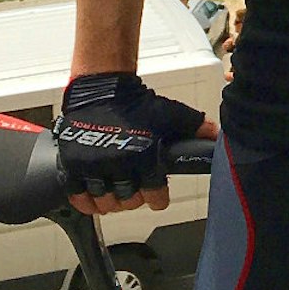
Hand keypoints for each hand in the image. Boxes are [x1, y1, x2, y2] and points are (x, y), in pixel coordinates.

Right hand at [55, 72, 214, 215]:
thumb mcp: (171, 113)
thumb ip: (195, 126)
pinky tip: (93, 199)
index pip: (155, 193)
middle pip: (129, 200)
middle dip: (135, 199)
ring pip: (105, 200)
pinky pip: (77, 195)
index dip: (158, 198)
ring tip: (116, 194)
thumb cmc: (137, 102)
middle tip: (136, 192)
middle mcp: (118, 162)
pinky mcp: (73, 163)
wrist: (102, 88)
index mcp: (144, 154)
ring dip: (112, 201)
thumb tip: (215, 135)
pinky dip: (86, 201)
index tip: (158, 198)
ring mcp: (93, 164)